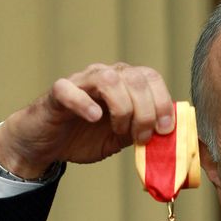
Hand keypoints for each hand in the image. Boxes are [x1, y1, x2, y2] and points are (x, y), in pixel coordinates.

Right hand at [0, 63, 174, 178]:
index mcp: (123, 84)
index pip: (151, 78)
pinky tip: (94, 118)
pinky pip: (70, 89)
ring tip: (119, 131)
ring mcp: (80, 82)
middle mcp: (104, 76)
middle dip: (145, 112)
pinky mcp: (58, 93)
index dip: (163, 103)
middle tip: (141, 137)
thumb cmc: (85, 137)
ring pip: (109, 79)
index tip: (165, 130)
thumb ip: (145, 133)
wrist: (47, 144)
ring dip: (122, 109)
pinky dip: (85, 103)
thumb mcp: (122, 138)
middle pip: (135, 78)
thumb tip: (173, 138)